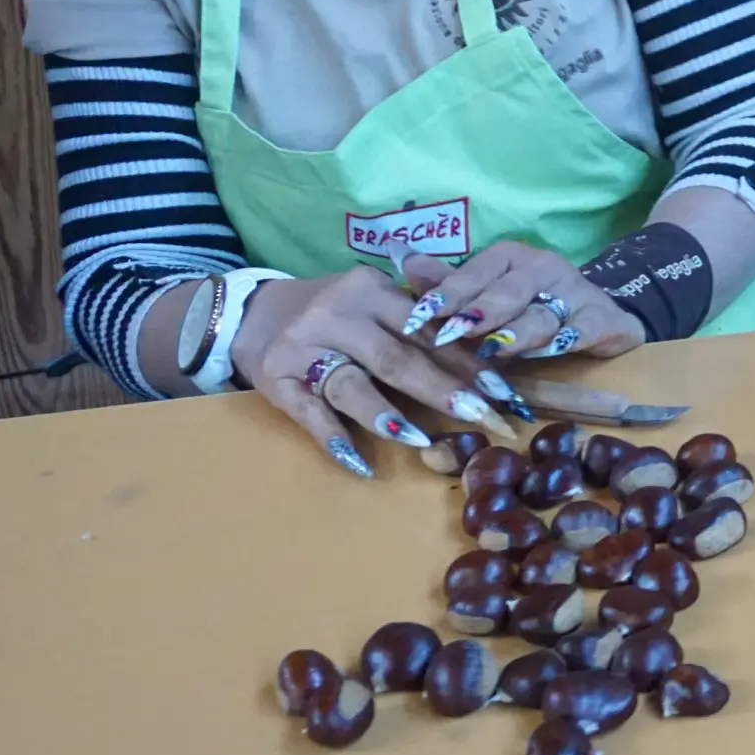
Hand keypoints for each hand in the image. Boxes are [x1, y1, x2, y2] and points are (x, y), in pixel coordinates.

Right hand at [227, 269, 496, 476]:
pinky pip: (310, 416)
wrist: (252, 311)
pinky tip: (361, 465)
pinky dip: (336, 440)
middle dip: (444, 391)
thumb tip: (484, 347)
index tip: (502, 389)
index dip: (466, 359)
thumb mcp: (374, 298)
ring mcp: (303, 350)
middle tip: (484, 418)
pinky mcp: (275, 382)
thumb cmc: (332, 310)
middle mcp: (338, 315)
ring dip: (388, 416)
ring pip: (352, 386)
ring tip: (423, 440)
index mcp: (371, 290)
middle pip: (397, 358)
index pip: (425, 328)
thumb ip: (419, 317)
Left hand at [399, 240, 646, 368]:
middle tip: (454, 333)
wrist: (599, 316)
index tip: (423, 314)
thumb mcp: (488, 293)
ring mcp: (575, 292)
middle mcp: (543, 268)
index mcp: (510, 258)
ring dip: (519, 331)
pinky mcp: (602, 317)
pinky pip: (584, 327)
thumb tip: (400, 258)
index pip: (476, 271)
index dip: (449, 293)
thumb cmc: (531, 306)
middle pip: (509, 290)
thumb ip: (447, 283)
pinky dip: (570, 337)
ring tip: (495, 349)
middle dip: (481, 312)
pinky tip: (555, 348)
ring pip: (543, 312)